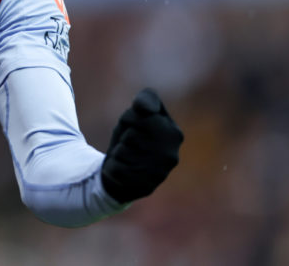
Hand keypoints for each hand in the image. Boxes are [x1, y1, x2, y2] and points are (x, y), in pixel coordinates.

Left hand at [101, 88, 183, 203]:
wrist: (126, 171)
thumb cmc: (133, 137)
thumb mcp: (138, 114)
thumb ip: (146, 99)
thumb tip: (145, 108)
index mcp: (174, 133)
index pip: (138, 115)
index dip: (129, 119)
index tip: (135, 127)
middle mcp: (171, 155)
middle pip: (130, 135)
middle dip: (124, 137)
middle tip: (130, 145)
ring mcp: (160, 174)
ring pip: (122, 152)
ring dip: (119, 153)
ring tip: (127, 158)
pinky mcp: (144, 188)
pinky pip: (117, 170)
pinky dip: (113, 168)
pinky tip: (123, 171)